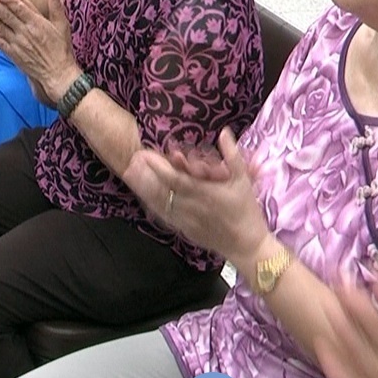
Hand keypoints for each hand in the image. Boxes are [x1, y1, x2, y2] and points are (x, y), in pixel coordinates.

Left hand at [0, 0, 78, 101]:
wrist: (57, 73)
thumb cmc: (61, 49)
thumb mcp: (62, 25)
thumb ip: (56, 7)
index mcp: (37, 23)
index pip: (19, 7)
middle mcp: (25, 32)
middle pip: (6, 15)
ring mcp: (18, 43)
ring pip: (0, 28)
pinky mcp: (13, 54)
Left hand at [121, 128, 269, 263]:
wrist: (247, 245)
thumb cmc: (246, 210)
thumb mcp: (243, 180)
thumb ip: (233, 155)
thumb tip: (225, 132)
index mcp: (204, 193)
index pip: (175, 178)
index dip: (159, 167)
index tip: (146, 154)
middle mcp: (191, 206)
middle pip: (162, 190)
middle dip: (145, 175)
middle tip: (132, 162)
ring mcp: (185, 220)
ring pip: (159, 203)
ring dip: (143, 189)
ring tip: (130, 175)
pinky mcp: (183, 230)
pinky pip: (164, 216)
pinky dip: (152, 205)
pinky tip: (142, 196)